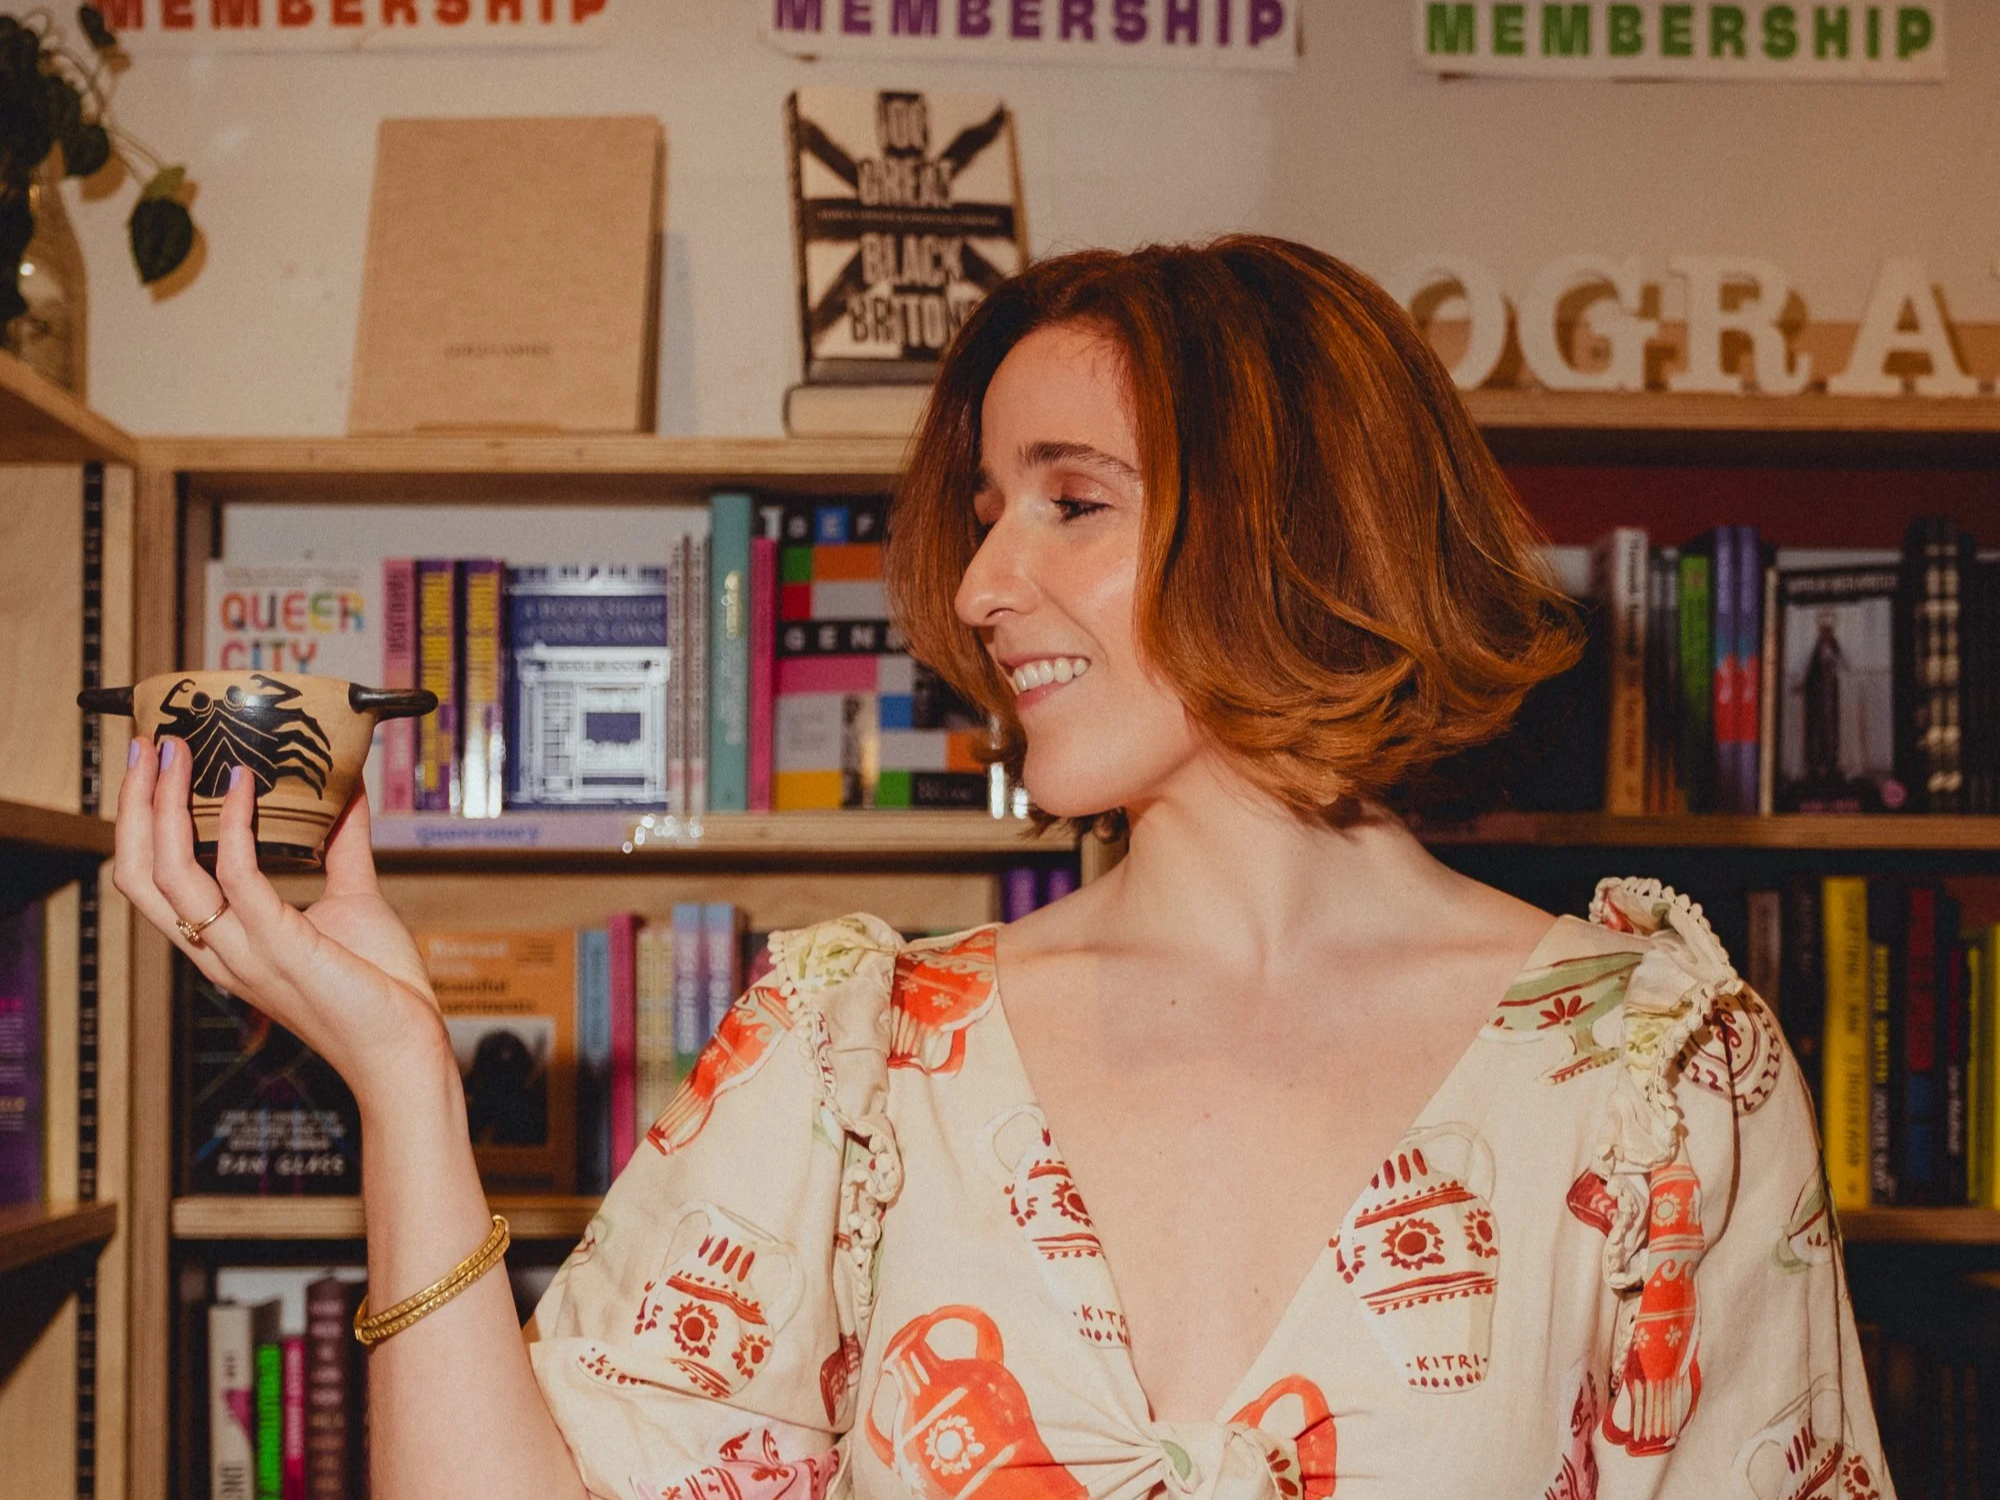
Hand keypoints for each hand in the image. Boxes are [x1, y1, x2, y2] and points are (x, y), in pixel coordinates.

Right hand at [113, 735, 448, 1100]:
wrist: (405, 1045)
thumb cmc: (379, 985)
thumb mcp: (353, 900)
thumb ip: (342, 845)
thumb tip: (347, 789)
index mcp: (223, 943)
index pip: (151, 881)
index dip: (139, 824)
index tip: (153, 766)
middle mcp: (219, 949)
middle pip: (140, 873)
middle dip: (134, 806)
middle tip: (148, 746)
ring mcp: (242, 951)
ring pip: (168, 873)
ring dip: (166, 805)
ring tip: (179, 752)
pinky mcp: (278, 946)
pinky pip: (238, 875)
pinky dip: (238, 823)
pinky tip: (249, 782)